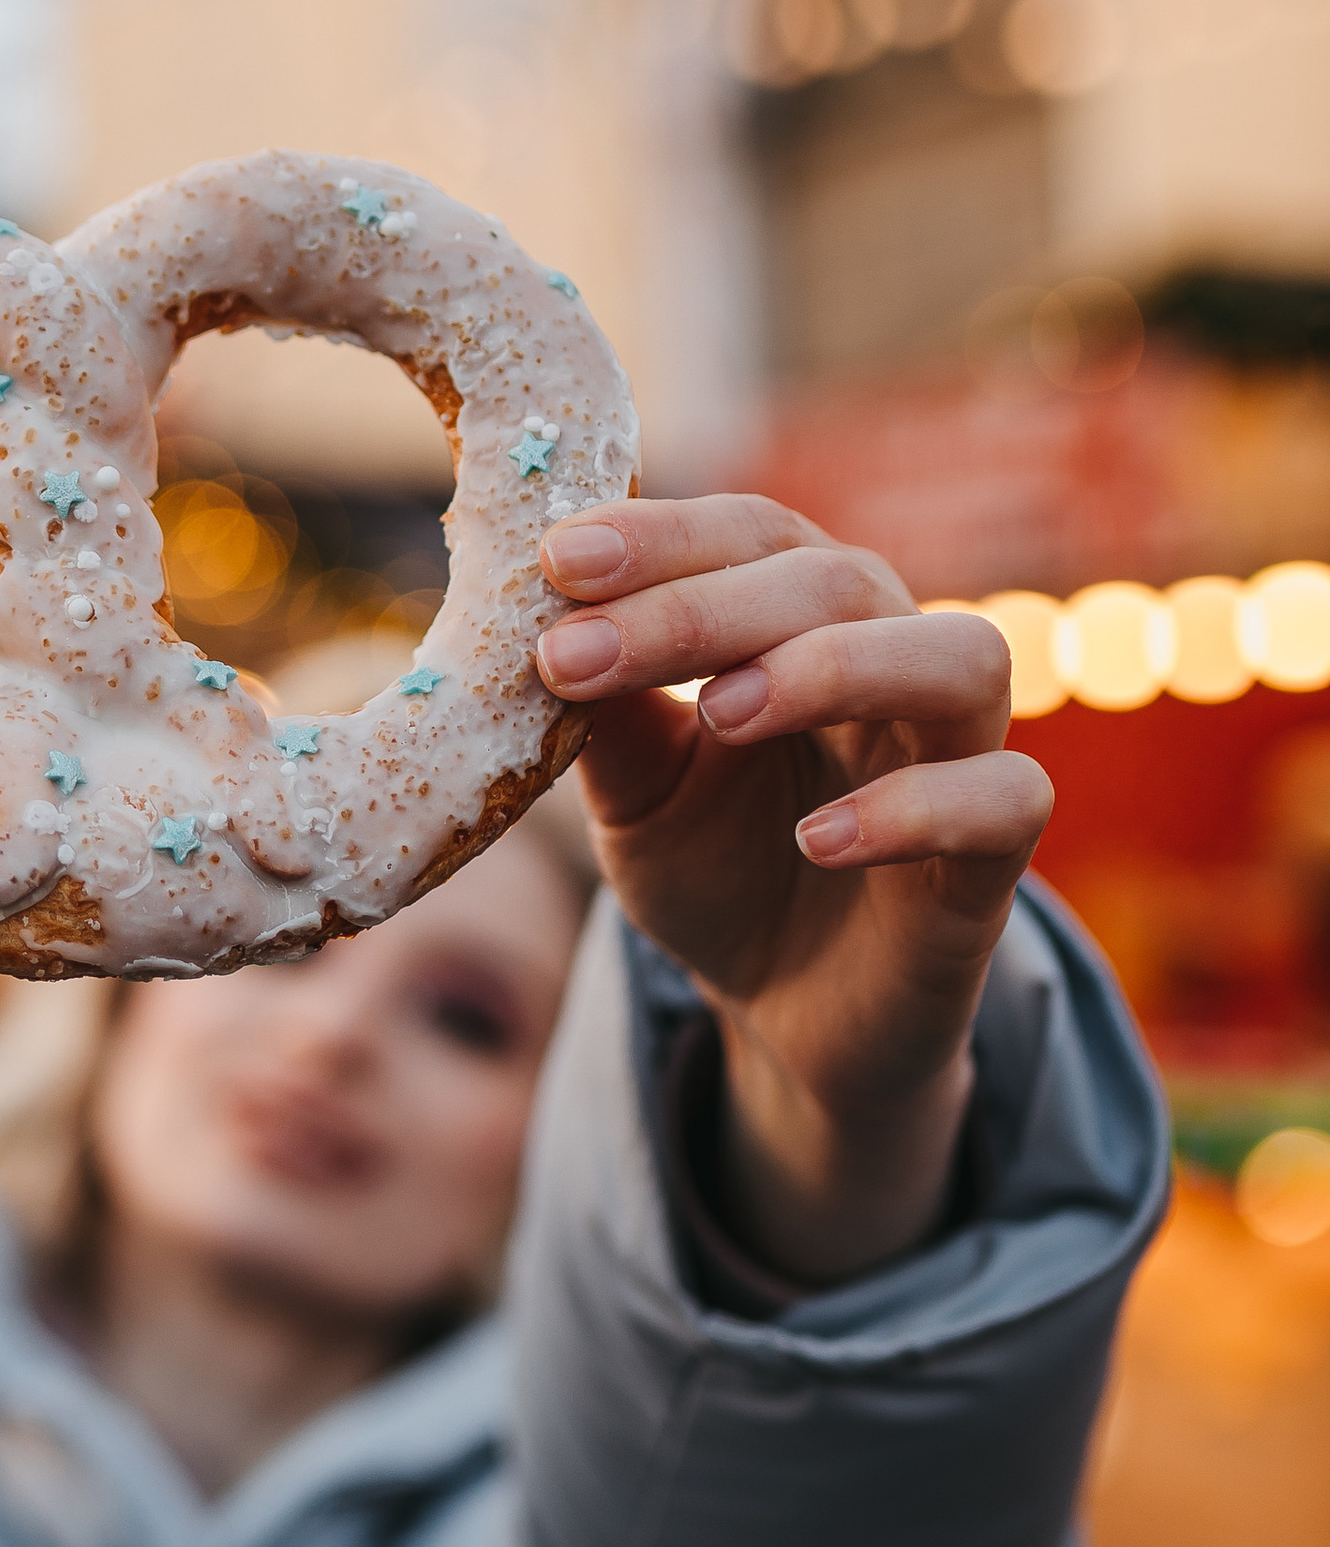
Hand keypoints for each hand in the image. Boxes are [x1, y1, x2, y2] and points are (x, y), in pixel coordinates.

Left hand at [533, 495, 1051, 1284]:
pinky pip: (1007, 800)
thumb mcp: (634, 794)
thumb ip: (605, 719)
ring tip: (720, 714)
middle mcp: (894, 663)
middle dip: (701, 605)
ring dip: (835, 665)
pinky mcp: (992, 862)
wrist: (786, 1011)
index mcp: (804, 621)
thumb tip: (539, 628)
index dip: (662, 535)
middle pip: (842, 578)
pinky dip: (916, 807)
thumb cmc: (717, 868)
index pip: (754, 534)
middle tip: (573, 656)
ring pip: (962, 656)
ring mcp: (958, 756)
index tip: (558, 560)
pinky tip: (815, 840)